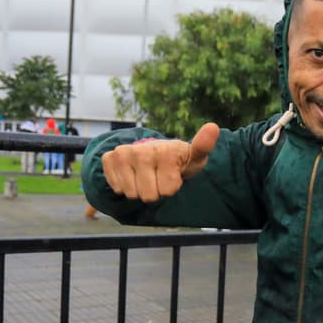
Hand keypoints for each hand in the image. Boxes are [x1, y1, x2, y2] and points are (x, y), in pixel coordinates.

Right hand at [101, 123, 218, 202]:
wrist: (157, 152)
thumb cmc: (179, 160)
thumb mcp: (196, 157)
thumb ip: (204, 145)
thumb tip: (213, 127)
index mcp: (164, 151)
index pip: (167, 191)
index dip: (171, 188)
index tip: (174, 175)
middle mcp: (141, 151)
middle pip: (148, 196)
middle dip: (155, 191)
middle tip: (159, 178)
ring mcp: (123, 153)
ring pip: (131, 194)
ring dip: (140, 190)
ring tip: (147, 176)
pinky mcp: (109, 158)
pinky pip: (116, 188)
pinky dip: (124, 186)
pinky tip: (133, 175)